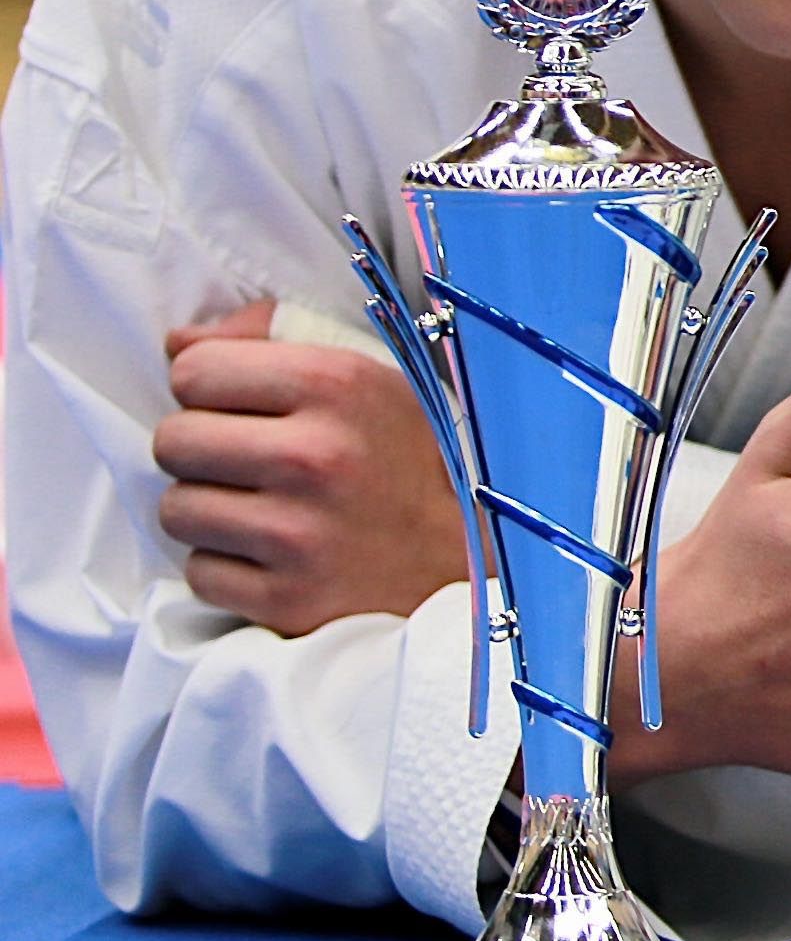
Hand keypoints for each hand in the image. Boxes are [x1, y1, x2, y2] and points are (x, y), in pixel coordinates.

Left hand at [153, 300, 466, 634]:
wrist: (467, 560)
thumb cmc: (406, 458)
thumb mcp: (366, 376)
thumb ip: (272, 341)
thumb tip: (178, 341)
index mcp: (336, 385)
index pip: (194, 370)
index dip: (207, 388)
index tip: (237, 407)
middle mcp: (315, 455)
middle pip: (172, 440)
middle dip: (199, 451)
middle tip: (243, 462)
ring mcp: (298, 534)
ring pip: (175, 510)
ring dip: (207, 511)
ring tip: (258, 509)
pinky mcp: (286, 599)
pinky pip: (200, 573)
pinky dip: (226, 566)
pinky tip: (269, 555)